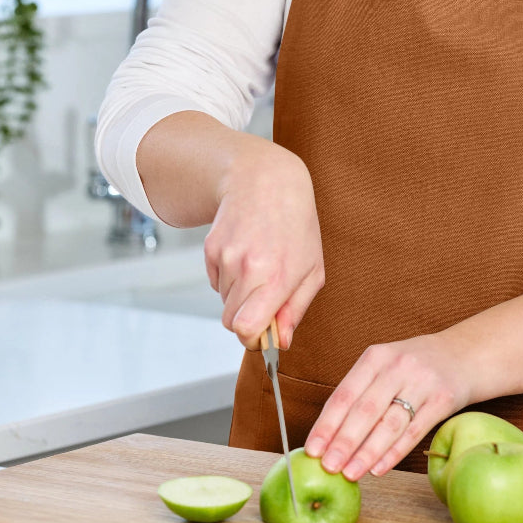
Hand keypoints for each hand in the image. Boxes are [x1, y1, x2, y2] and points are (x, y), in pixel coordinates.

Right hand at [203, 140, 324, 349]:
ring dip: (239, 294)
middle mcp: (247, 269)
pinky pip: (215, 282)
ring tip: (259, 265)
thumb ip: (295, 310)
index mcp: (276, 278)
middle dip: (247, 318)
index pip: (246, 329)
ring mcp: (225, 258)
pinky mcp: (210, 250)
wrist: (266, 181)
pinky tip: (245, 254)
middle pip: (231, 322)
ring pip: (224, 301)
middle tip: (265, 298)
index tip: (263, 335)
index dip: (253, 340)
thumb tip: (280, 341)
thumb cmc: (297, 226)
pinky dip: (228, 277)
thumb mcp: (312, 269)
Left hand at [303, 333, 473, 480]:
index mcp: (376, 357)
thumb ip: (361, 392)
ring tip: (350, 473)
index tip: (312, 449)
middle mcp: (397, 366)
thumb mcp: (386, 365)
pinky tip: (378, 469)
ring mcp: (422, 382)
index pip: (345, 394)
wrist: (465, 354)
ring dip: (366, 452)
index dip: (327, 424)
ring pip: (389, 423)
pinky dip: (394, 452)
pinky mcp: (443, 399)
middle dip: (343, 442)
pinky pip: (415, 431)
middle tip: (328, 467)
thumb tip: (329, 435)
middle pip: (365, 410)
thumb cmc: (415, 366)